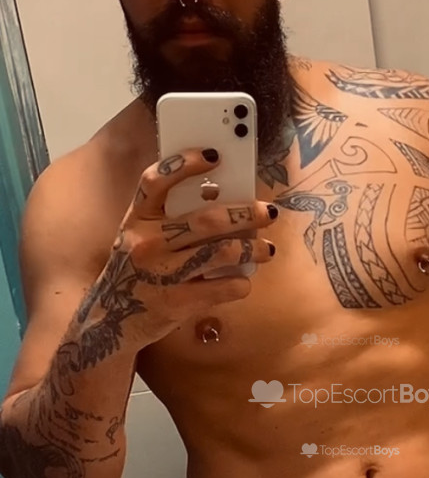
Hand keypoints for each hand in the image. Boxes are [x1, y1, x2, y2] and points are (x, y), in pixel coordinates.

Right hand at [92, 149, 276, 346]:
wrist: (112, 322)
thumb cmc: (135, 272)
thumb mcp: (141, 238)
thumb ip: (170, 219)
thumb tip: (222, 197)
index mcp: (137, 220)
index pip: (156, 182)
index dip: (185, 164)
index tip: (215, 156)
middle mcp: (147, 243)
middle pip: (206, 220)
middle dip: (245, 213)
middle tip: (267, 211)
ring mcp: (162, 274)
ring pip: (222, 252)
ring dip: (253, 248)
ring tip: (267, 249)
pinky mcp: (177, 303)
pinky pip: (224, 287)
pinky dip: (241, 283)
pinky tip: (244, 280)